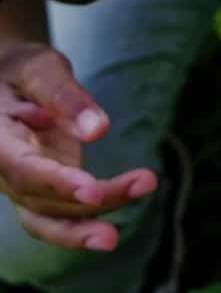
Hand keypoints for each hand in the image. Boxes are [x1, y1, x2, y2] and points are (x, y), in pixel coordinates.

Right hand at [0, 44, 156, 249]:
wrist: (7, 79)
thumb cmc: (22, 69)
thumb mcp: (40, 67)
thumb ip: (65, 96)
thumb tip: (98, 131)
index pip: (24, 170)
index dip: (57, 183)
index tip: (92, 191)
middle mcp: (2, 170)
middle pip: (41, 201)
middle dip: (86, 208)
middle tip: (135, 199)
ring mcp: (20, 184)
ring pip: (48, 218)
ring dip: (87, 225)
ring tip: (126, 219)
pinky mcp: (41, 190)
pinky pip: (58, 216)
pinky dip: (85, 222)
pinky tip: (120, 212)